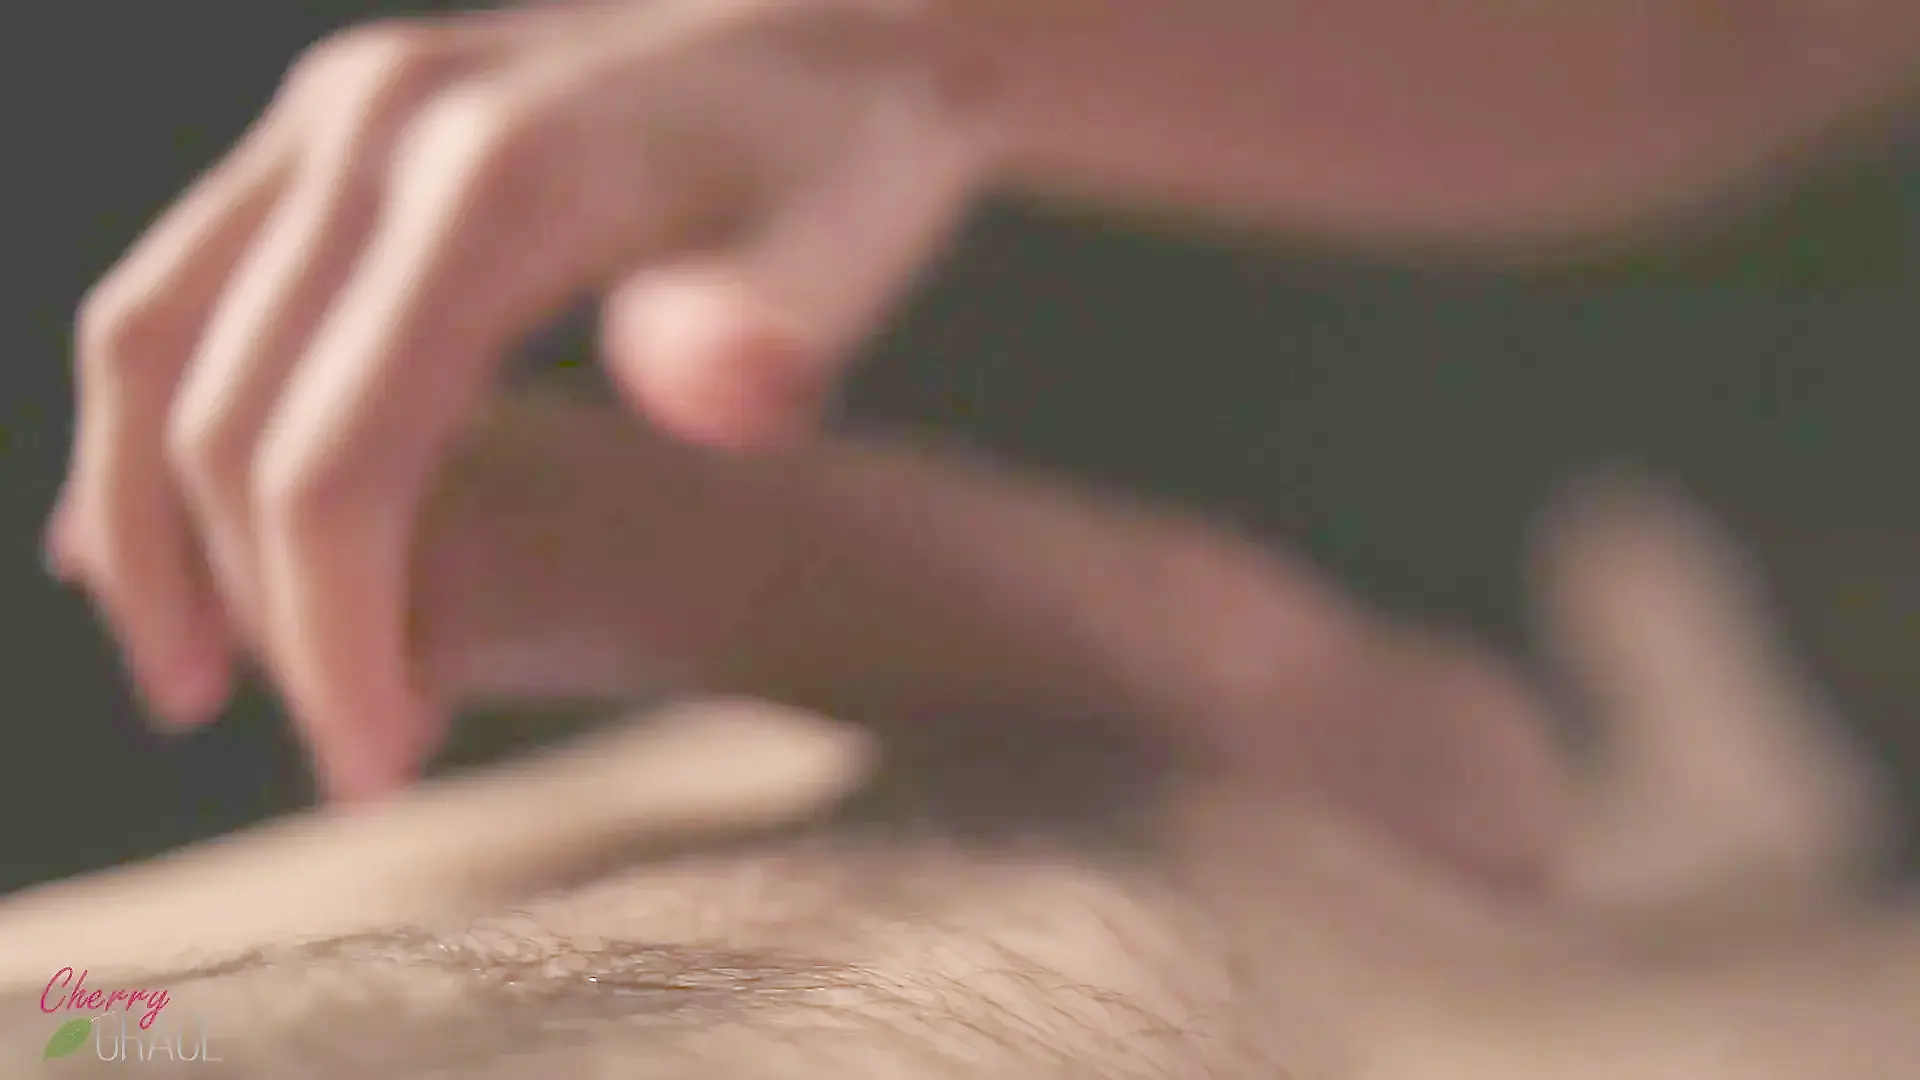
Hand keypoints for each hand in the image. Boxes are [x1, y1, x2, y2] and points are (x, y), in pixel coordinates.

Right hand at [48, 0, 992, 798]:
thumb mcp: (863, 234)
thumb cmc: (857, 155)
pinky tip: (188, 529)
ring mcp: (339, 108)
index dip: (334, 636)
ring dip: (151, 523)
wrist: (832, 25)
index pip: (339, 457)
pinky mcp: (335, 119)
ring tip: (198, 677)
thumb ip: (784, 322)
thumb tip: (706, 389)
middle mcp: (378, 121)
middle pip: (224, 411)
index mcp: (494, 178)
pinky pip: (192, 282)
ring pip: (155, 334)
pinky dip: (170, 419)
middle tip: (339, 753)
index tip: (376, 767)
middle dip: (252, 610)